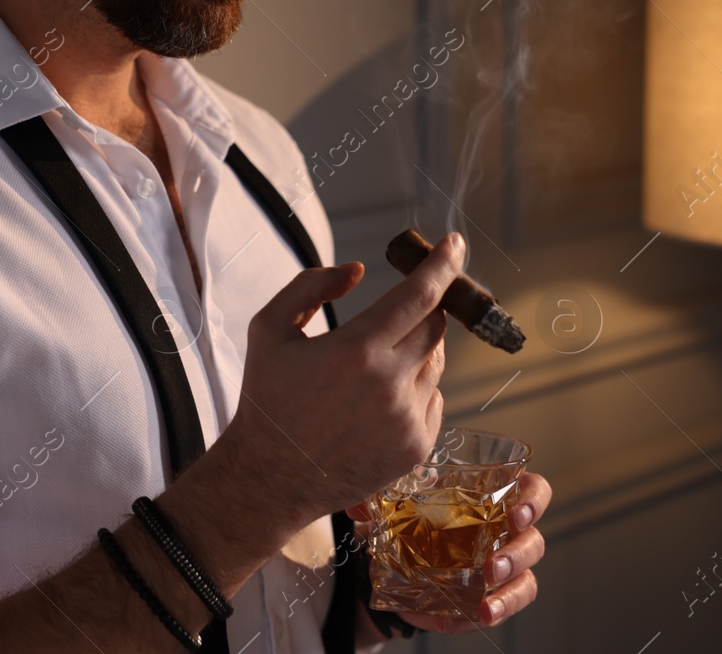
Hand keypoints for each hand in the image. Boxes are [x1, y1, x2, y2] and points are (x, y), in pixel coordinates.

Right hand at [221, 232, 464, 524]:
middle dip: (422, 309)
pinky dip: (416, 389)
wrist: (269, 478)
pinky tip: (378, 401)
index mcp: (356, 350)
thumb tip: (358, 270)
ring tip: (374, 365)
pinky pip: (433, 399)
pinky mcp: (416, 447)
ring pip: (435, 362)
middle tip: (401, 310)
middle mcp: (390, 384)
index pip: (421, 294)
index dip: (442, 264)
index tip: (454, 243)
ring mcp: (407, 419)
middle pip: (434, 325)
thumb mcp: (269, 328)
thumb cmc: (267, 399)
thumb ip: (310, 285)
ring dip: (416, 350)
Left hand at [350, 470, 551, 633]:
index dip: (534, 501)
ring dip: (509, 597)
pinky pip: (491, 613)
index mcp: (495, 497)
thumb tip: (358, 507)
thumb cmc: (415, 513)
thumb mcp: (399, 501)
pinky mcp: (487, 599)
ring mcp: (502, 569)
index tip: (516, 514)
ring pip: (527, 584)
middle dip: (517, 556)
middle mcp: (507, 533)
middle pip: (533, 543)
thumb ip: (378, 499)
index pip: (534, 491)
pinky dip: (467, 621)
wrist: (400, 552)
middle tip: (490, 568)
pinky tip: (442, 620)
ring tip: (485, 609)